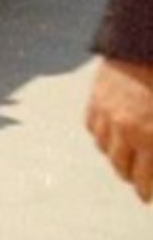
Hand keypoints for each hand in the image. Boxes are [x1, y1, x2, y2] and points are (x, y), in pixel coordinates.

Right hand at [88, 59, 152, 202]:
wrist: (145, 41)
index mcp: (151, 137)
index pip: (146, 179)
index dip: (146, 192)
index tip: (146, 198)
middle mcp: (125, 130)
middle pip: (122, 169)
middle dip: (133, 179)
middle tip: (139, 183)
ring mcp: (107, 114)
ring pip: (105, 150)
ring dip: (116, 158)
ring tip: (126, 159)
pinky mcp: (96, 99)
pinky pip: (93, 128)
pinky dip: (102, 136)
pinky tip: (112, 136)